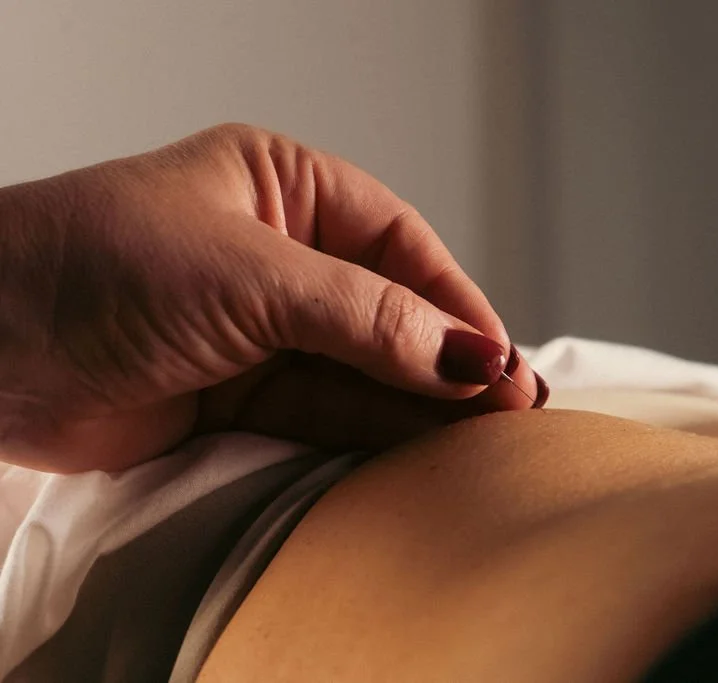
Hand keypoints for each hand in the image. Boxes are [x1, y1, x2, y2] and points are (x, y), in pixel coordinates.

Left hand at [0, 124, 546, 471]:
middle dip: (448, 359)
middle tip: (509, 402)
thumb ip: (367, 319)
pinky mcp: (241, 394)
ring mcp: (262, 330)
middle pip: (390, 312)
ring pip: (363, 370)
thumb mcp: (254, 275)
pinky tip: (420, 449)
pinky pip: (325, 413)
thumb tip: (466, 355)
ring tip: (483, 435)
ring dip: (418, 404)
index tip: (498, 356)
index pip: (399, 247)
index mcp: (287, 189)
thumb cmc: (96, 264)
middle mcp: (281, 258)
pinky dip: (371, 434)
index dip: (455, 303)